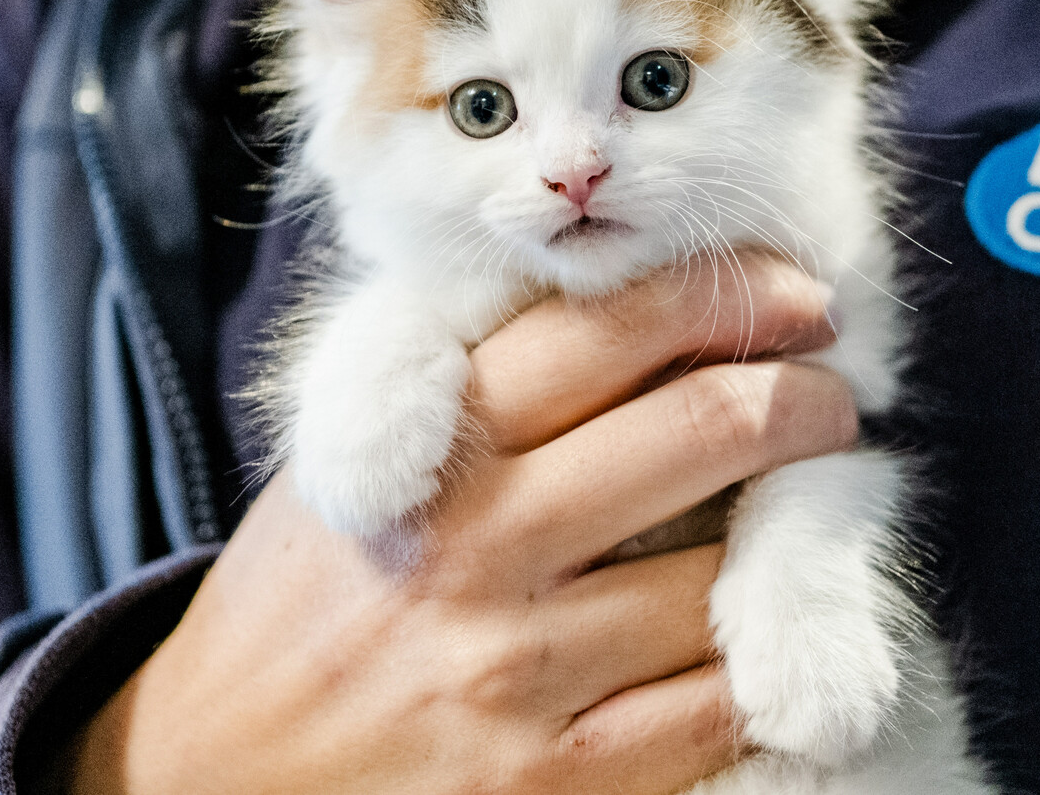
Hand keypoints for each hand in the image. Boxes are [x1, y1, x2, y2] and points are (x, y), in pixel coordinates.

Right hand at [66, 255, 851, 794]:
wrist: (208, 781)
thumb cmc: (300, 603)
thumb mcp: (349, 462)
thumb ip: (467, 382)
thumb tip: (630, 307)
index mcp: (430, 448)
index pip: (606, 329)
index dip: (726, 294)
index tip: (799, 295)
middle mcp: (480, 548)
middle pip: (705, 426)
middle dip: (805, 399)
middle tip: (832, 400)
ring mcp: (524, 674)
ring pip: (728, 570)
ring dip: (792, 537)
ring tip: (803, 519)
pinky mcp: (558, 785)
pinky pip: (718, 706)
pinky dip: (762, 662)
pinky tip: (764, 632)